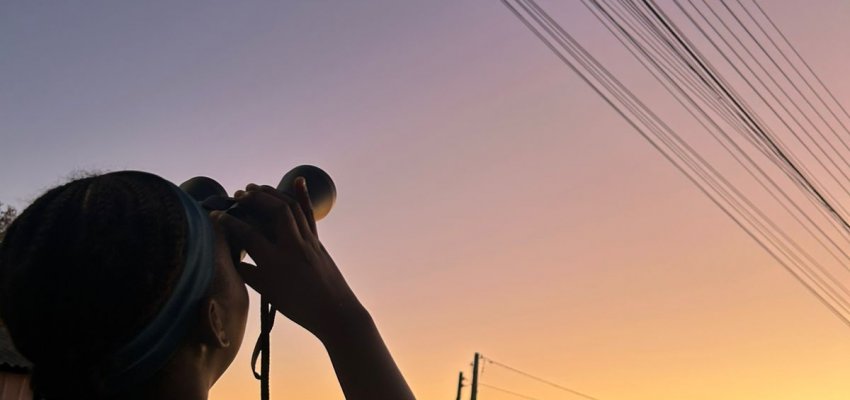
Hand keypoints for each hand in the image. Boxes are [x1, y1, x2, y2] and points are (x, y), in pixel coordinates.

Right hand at [213, 178, 364, 339]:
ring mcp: (309, 242)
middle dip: (255, 198)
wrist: (334, 313)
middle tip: (239, 195)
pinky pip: (309, 214)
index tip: (215, 216)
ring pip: (292, 208)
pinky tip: (298, 179)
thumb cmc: (298, 308)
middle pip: (275, 211)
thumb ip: (248, 273)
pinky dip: (303, 196)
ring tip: (255, 188)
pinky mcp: (318, 241)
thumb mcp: (268, 293)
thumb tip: (231, 256)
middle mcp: (294, 248)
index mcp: (277, 264)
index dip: (229, 223)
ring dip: (273, 194)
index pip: (249, 235)